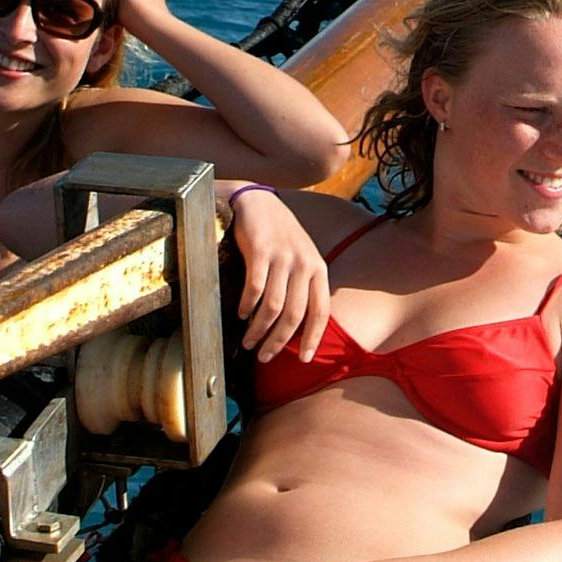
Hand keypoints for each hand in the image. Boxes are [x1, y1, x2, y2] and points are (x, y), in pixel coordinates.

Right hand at [225, 186, 330, 360]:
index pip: (321, 311)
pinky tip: (240, 315)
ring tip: (248, 343)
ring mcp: (283, 257)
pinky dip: (247, 307)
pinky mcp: (260, 251)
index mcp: (319, 269)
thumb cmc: (279, 236)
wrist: (257, 202)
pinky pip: (255, 289)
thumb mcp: (301, 258)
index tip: (303, 360)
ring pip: (273, 307)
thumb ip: (303, 286)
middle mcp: (305, 264)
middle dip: (278, 342)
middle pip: (294, 315)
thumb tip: (296, 328)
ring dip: (258, 330)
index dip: (313, 339)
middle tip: (264, 357)